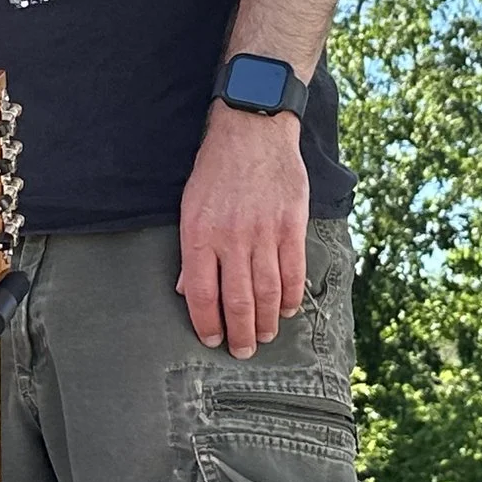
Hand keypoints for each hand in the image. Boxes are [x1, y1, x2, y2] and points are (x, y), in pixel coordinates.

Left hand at [177, 104, 308, 358]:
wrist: (252, 130)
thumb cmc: (216, 170)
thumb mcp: (190, 207)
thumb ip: (192, 252)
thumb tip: (188, 292)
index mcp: (200, 235)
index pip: (203, 294)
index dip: (208, 323)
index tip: (213, 340)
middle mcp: (231, 238)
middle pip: (238, 300)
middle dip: (241, 333)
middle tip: (243, 351)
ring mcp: (264, 232)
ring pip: (267, 292)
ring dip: (267, 321)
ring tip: (265, 336)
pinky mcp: (291, 224)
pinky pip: (293, 271)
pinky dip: (291, 296)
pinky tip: (288, 309)